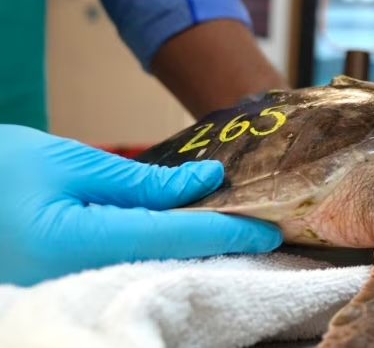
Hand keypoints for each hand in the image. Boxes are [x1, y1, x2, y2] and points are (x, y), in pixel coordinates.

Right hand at [0, 125, 282, 286]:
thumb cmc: (2, 167)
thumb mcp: (74, 163)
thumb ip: (144, 182)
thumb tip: (207, 183)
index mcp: (75, 241)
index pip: (175, 236)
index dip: (228, 232)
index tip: (270, 229)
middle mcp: (75, 276)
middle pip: (169, 260)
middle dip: (218, 246)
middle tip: (265, 231)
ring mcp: (69, 287)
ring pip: (152, 269)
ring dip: (194, 252)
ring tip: (237, 232)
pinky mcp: (68, 284)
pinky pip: (128, 270)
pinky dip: (164, 254)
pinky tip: (188, 239)